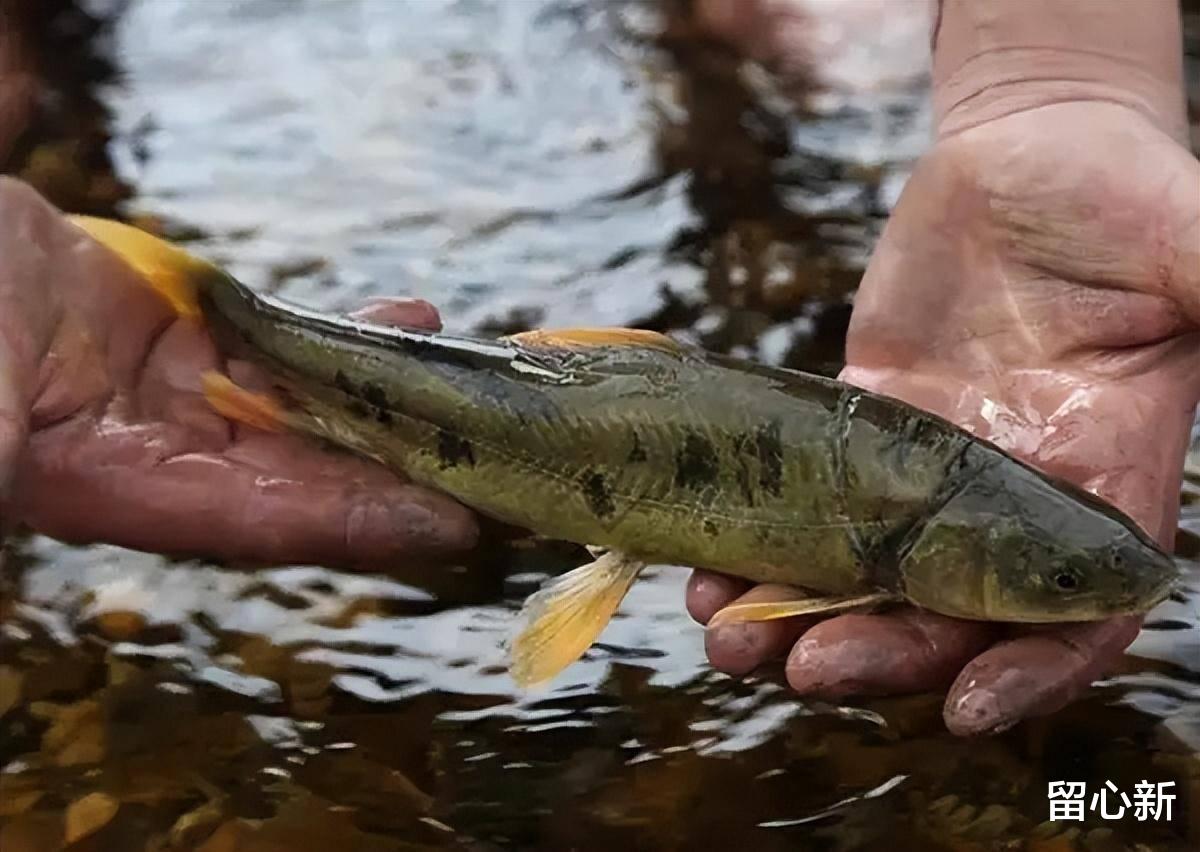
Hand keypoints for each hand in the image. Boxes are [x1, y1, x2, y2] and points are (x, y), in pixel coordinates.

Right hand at [0, 178, 477, 567]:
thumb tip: (1, 487)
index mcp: (125, 489)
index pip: (271, 520)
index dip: (368, 524)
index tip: (459, 526)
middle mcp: (176, 456)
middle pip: (319, 473)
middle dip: (414, 473)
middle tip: (513, 466)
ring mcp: (193, 397)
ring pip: (320, 406)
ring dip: (401, 399)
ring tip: (483, 385)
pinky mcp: (199, 343)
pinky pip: (294, 344)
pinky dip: (353, 333)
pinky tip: (412, 313)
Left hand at [689, 103, 1199, 733]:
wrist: (1029, 148)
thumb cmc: (1125, 191)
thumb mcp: (1191, 246)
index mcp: (1102, 478)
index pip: (1071, 614)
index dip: (1029, 671)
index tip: (964, 707)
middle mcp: (1011, 496)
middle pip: (945, 613)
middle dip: (880, 652)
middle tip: (807, 667)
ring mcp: (930, 468)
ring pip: (863, 575)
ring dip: (798, 620)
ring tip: (732, 643)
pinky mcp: (865, 426)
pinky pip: (807, 503)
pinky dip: (759, 548)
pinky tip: (707, 575)